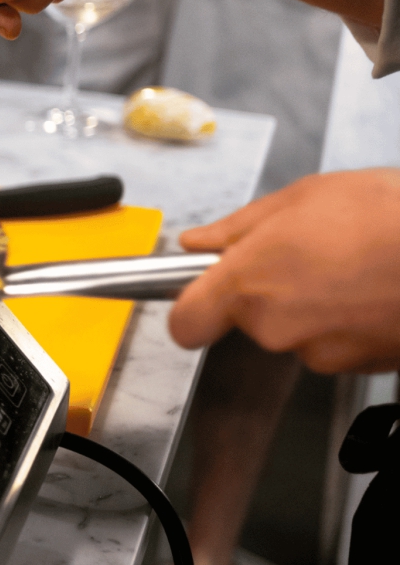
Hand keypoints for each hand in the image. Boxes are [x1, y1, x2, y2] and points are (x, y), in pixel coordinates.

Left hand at [170, 169, 399, 373]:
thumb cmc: (388, 215)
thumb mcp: (301, 198)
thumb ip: (238, 228)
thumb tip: (198, 242)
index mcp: (249, 283)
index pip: (186, 324)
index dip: (192, 309)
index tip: (201, 294)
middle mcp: (278, 327)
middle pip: (249, 322)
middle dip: (270, 292)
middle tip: (306, 253)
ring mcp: (324, 353)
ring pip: (298, 333)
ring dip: (315, 306)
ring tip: (351, 266)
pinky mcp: (363, 367)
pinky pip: (338, 344)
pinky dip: (349, 321)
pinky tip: (373, 288)